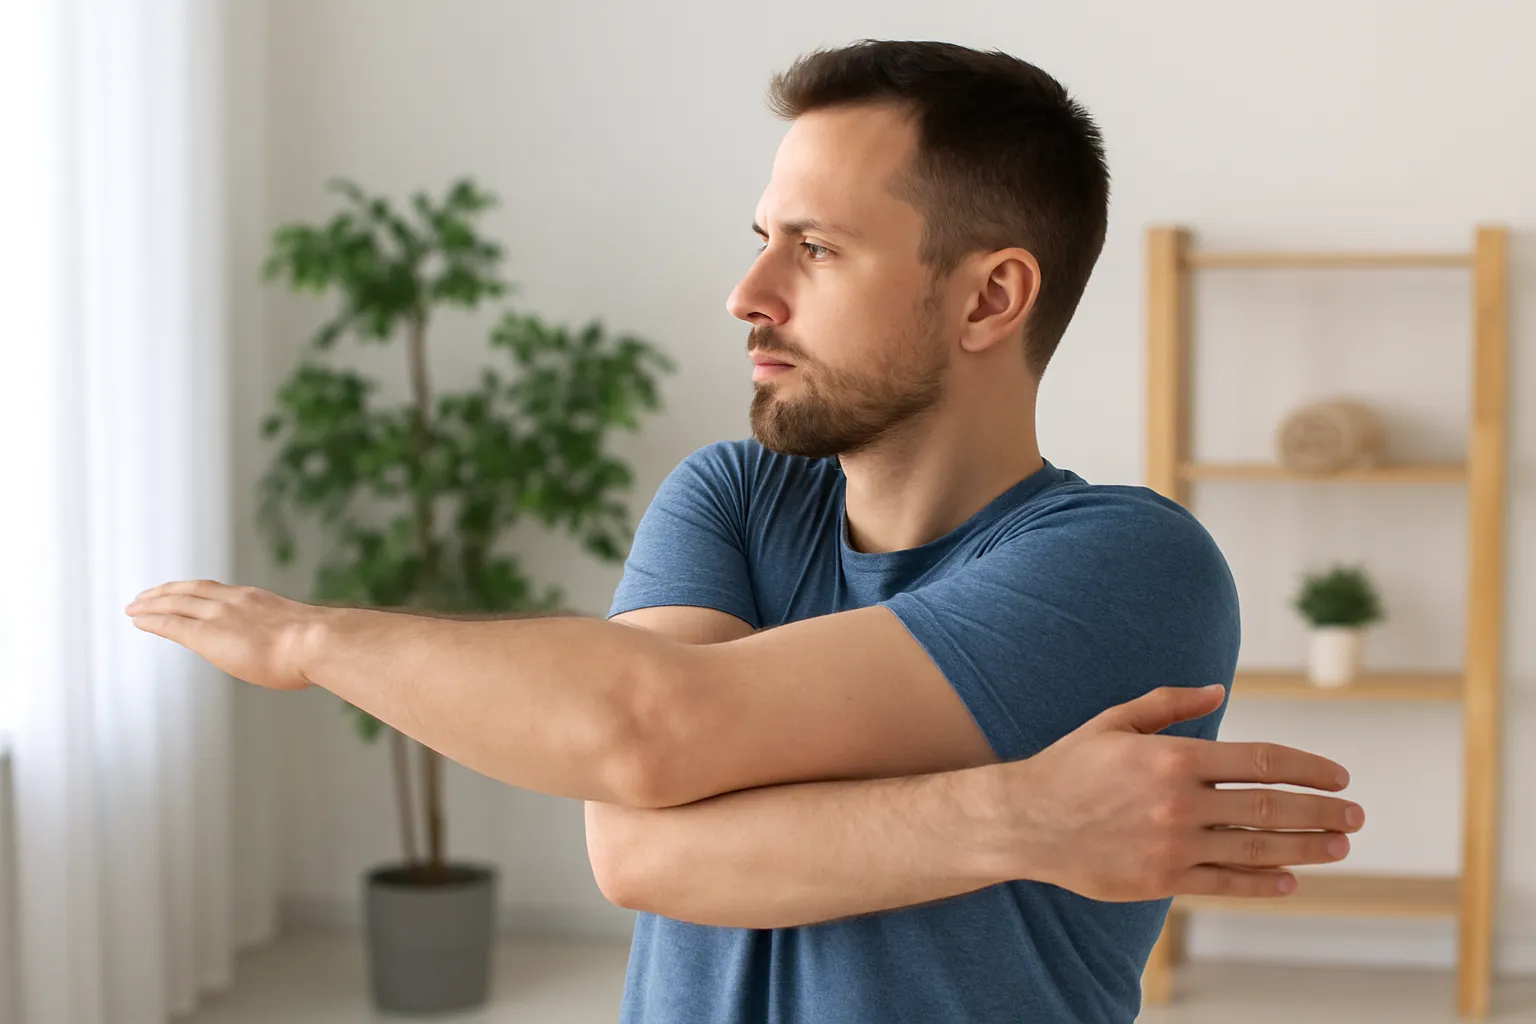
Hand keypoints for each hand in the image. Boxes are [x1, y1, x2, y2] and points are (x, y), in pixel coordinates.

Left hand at [125, 580, 321, 690]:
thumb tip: (299, 650)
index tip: (180, 593)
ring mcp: (219, 615)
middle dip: (165, 592)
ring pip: (175, 603)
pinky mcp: (206, 634)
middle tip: (147, 595)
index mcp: (256, 599)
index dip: (193, 591)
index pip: (216, 591)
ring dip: (151, 603)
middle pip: (190, 591)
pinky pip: (171, 623)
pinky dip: (152, 620)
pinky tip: (138, 620)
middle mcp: (233, 601)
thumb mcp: (302, 633)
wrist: (313, 642)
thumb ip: (289, 637)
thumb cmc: (317, 646)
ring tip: (134, 607)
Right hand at [990, 684, 1362, 901]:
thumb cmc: (1069, 766)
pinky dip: (1263, 884)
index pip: (1260, 762)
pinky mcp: (1162, 880)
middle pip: (1270, 808)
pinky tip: (1290, 880)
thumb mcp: (1114, 722)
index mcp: (1173, 758)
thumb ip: (1169, 704)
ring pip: (1256, 849)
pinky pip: (1225, 883)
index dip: (1308, 768)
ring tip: (1339, 847)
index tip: (1339, 777)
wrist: (1024, 823)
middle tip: (1355, 816)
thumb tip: (1219, 690)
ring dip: (1306, 848)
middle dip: (1321, 812)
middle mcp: (1179, 803)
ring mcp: (1173, 845)